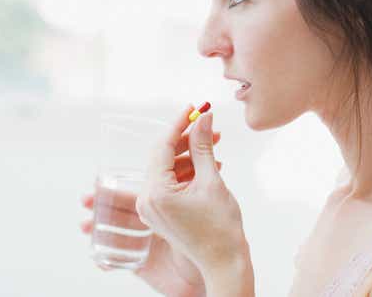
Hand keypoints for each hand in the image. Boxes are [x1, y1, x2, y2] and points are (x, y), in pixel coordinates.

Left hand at [80, 123, 222, 296]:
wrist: (225, 262)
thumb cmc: (221, 228)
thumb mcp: (212, 180)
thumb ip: (203, 146)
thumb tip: (202, 117)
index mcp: (156, 193)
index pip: (162, 146)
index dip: (178, 124)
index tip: (193, 108)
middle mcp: (146, 200)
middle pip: (162, 156)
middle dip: (185, 139)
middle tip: (207, 124)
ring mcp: (151, 208)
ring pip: (166, 168)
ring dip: (188, 155)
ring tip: (213, 144)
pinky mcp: (159, 212)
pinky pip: (169, 182)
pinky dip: (186, 171)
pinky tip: (207, 163)